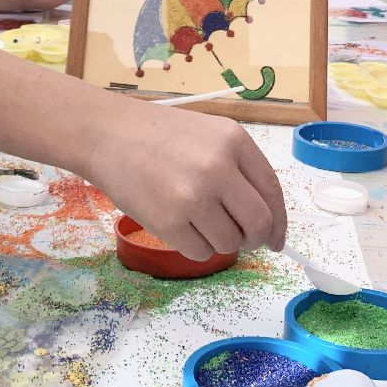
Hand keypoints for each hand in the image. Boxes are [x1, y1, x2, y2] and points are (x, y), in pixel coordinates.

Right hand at [84, 104, 287, 260]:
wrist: (107, 134)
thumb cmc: (160, 135)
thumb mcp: (210, 135)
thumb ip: (240, 169)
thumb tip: (268, 221)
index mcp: (234, 140)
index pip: (272, 191)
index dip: (279, 222)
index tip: (277, 240)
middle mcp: (218, 167)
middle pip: (258, 224)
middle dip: (255, 239)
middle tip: (241, 239)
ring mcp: (193, 196)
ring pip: (229, 243)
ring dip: (220, 242)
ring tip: (197, 221)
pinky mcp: (167, 221)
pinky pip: (200, 253)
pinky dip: (196, 247)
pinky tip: (180, 226)